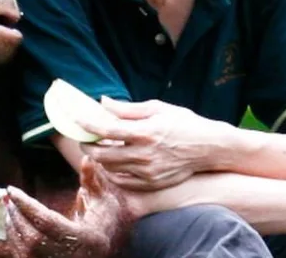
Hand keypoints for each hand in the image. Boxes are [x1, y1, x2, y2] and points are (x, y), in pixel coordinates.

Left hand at [0, 158, 130, 256]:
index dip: (26, 205)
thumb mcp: (104, 201)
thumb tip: (86, 158)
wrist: (106, 250)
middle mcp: (68, 255)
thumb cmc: (105, 224)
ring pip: (25, 250)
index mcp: (83, 238)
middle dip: (16, 215)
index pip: (47, 221)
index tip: (11, 190)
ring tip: (8, 208)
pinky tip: (12, 225)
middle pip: (32, 237)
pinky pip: (23, 257)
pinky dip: (14, 241)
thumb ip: (93, 181)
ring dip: (12, 227)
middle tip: (8, 197)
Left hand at [78, 98, 225, 190]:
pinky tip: (112, 162)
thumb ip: (127, 109)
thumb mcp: (157, 108)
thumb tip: (102, 102)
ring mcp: (147, 172)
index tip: (75, 118)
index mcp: (144, 132)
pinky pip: (122, 181)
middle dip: (88, 144)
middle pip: (101, 154)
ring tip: (98, 147)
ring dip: (98, 158)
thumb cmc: (184, 123)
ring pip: (109, 168)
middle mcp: (144, 154)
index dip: (86, 123)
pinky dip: (112, 172)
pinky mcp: (152, 183)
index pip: (105, 129)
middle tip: (85, 137)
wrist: (210, 147)